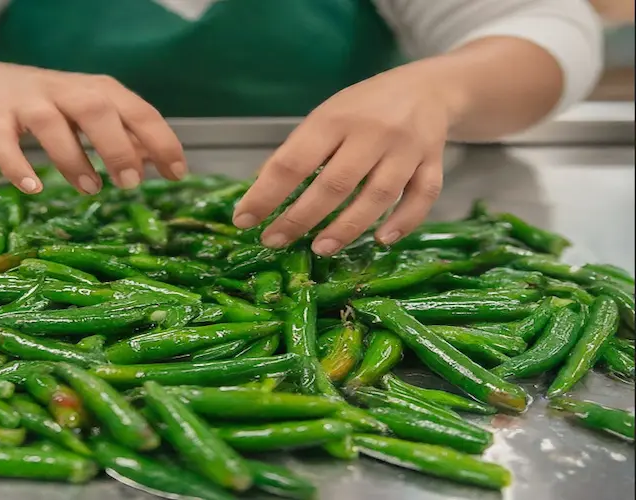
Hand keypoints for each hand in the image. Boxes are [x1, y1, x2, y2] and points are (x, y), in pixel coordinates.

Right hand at [0, 61, 185, 193]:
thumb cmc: (54, 105)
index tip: (177, 174)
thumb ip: (126, 136)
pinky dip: (16, 164)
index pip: (139, 112)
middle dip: (118, 147)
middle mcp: (66, 90)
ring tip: (91, 189)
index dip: (161, 142)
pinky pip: (2, 139)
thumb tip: (159, 162)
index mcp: (99, 90)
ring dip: (73, 159)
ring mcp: (28, 101)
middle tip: (131, 184)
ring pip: (51, 124)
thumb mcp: (94, 115)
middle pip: (97, 110)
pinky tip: (33, 187)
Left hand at [232, 60, 462, 255]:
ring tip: (320, 248)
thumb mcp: (326, 116)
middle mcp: (372, 133)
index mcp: (335, 118)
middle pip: (334, 184)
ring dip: (347, 227)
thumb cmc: (364, 107)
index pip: (293, 161)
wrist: (427, 88)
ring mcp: (407, 149)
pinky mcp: (434, 162)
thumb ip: (299, 151)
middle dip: (300, 218)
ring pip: (378, 195)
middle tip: (274, 241)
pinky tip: (381, 240)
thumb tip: (261, 190)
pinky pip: (422, 197)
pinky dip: (403, 222)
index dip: (266, 194)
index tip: (244, 219)